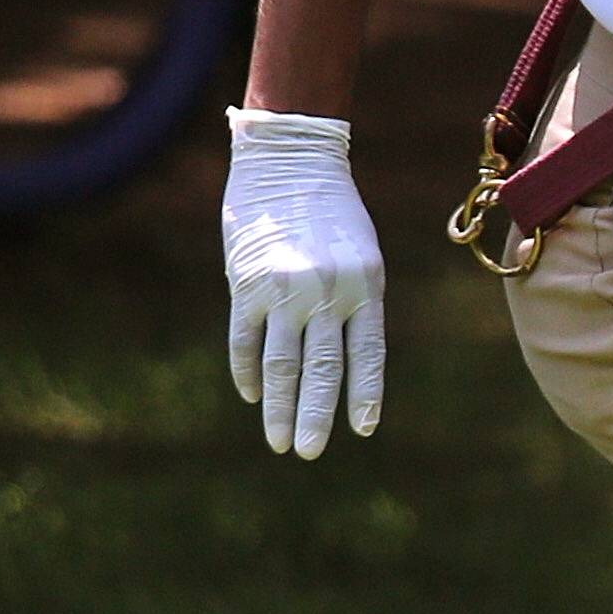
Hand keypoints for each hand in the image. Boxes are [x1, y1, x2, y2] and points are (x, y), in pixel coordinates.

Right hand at [223, 108, 385, 458]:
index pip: (367, 354)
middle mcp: (327, 292)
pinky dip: (247, 372)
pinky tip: (254, 395)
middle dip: (316, 416)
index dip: (364, 394)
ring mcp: (284, 289)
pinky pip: (245, 340)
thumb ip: (355, 304)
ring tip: (280, 442)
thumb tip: (346, 362)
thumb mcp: (362, 255)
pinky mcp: (246, 284)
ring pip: (281, 363)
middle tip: (309, 452)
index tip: (361, 429)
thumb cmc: (332, 213)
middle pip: (322, 369)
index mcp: (365, 286)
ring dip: (280, 408)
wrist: (290, 160)